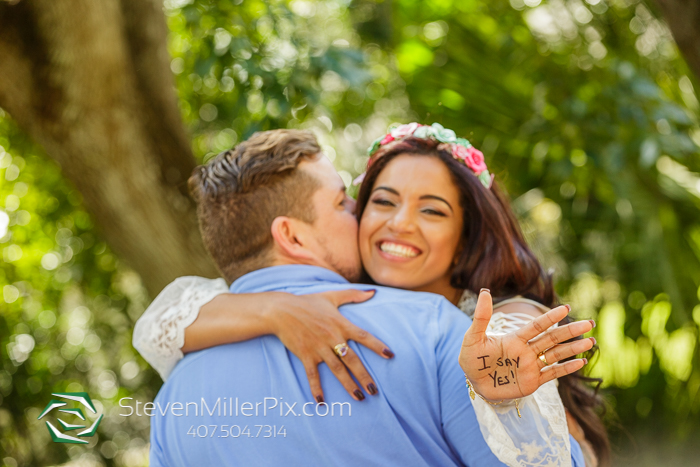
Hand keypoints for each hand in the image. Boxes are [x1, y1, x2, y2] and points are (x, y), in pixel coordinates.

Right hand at [265, 289, 393, 401]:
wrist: (281, 310)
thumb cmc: (308, 302)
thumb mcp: (332, 296)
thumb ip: (353, 295)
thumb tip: (373, 292)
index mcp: (340, 324)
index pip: (363, 336)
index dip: (377, 345)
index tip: (390, 355)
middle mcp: (332, 337)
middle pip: (352, 360)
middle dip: (364, 376)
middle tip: (374, 391)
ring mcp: (318, 347)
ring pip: (336, 369)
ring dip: (348, 384)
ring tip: (359, 397)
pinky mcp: (305, 355)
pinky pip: (312, 374)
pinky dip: (316, 388)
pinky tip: (321, 402)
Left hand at [459, 289, 594, 400]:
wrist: (473, 382)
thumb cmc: (471, 359)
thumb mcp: (473, 337)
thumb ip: (481, 317)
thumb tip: (485, 291)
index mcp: (514, 338)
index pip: (536, 326)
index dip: (550, 316)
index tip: (566, 307)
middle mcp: (526, 350)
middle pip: (552, 338)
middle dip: (570, 331)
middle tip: (589, 323)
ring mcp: (531, 365)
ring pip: (556, 354)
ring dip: (573, 348)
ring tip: (590, 341)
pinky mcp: (532, 381)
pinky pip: (552, 373)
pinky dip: (566, 369)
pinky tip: (581, 362)